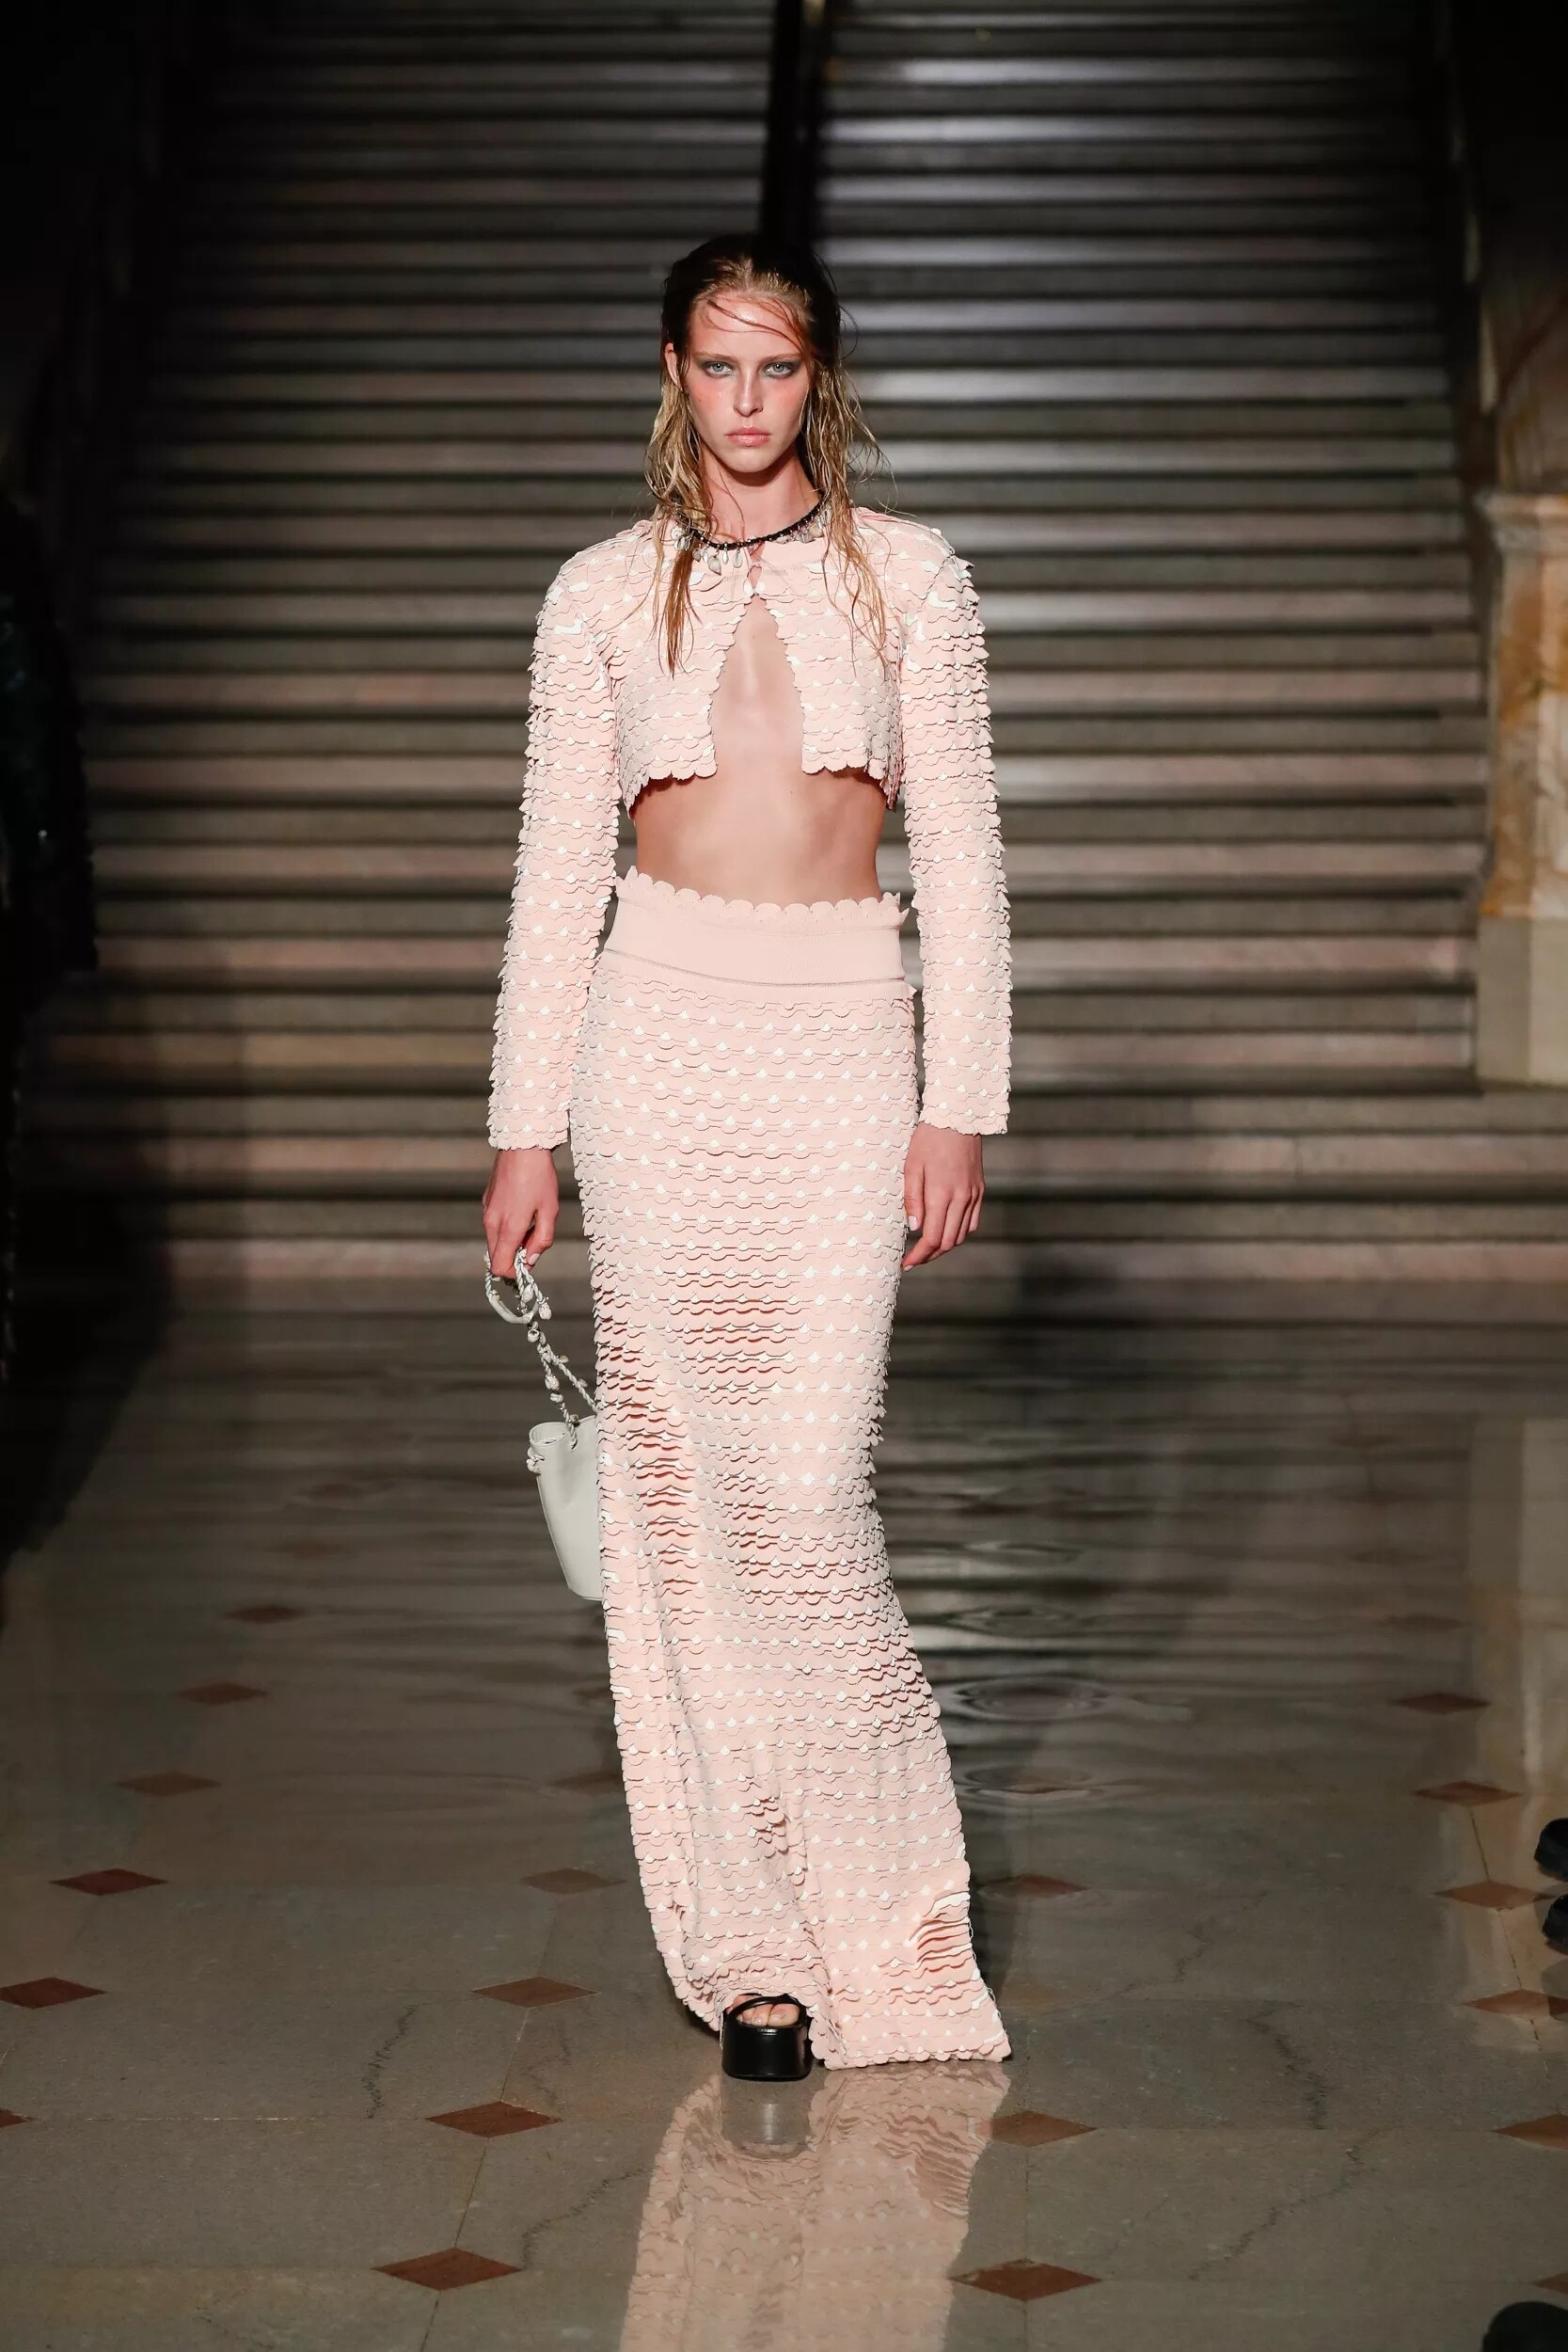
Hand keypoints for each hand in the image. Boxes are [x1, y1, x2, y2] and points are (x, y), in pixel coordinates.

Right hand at [483, 1146, 559, 1273]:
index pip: (500, 1267)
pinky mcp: (486, 1203)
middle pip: (496, 1256)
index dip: (514, 1273)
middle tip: (534, 1241)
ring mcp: (486, 1212)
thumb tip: (532, 1260)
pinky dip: (505, 1228)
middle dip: (513, 1257)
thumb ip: (542, 1240)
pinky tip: (521, 1210)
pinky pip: (493, 1226)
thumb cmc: (540, 1178)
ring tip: (530, 1222)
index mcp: (509, 1227)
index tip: (529, 1265)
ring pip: (494, 1241)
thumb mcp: (550, 1211)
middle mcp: (492, 1223)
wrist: (521, 1147)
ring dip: (510, 1242)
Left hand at [901, 1124, 984, 1269]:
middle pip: (948, 1242)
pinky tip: (946, 1231)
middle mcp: (962, 1199)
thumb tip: (914, 1229)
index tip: (906, 1263)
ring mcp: (973, 1196)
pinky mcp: (979, 1190)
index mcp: (942, 1195)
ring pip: (962, 1235)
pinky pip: (972, 1222)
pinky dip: (959, 1233)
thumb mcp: (911, 1168)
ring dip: (945, 1246)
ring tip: (927, 1248)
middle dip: (930, 1255)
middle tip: (914, 1259)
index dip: (919, 1256)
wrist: (957, 1118)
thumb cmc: (929, 1140)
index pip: (932, 1238)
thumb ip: (912, 1200)